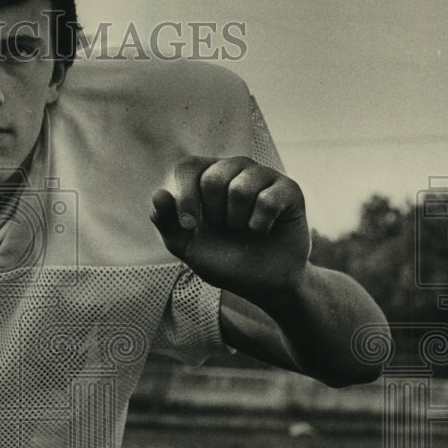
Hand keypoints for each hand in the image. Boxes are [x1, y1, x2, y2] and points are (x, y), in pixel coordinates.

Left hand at [150, 156, 310, 301]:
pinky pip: (267, 200)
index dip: (185, 194)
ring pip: (240, 188)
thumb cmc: (225, 260)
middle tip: (225, 227)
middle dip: (214, 214)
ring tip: (244, 229)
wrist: (263, 282)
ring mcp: (263, 176)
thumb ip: (168, 223)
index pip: (188, 165)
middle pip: (213, 177)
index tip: (188, 225)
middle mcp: (235, 169)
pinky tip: (263, 230)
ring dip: (238, 221)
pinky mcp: (288, 189)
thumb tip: (158, 193)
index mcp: (207, 176)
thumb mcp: (188, 246)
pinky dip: (260, 224)